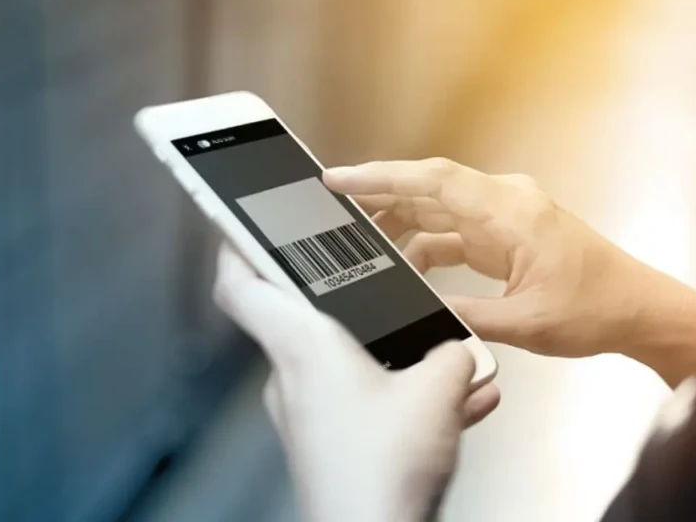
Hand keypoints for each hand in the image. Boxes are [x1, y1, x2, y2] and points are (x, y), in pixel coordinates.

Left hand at [213, 243, 499, 521]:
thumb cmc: (381, 473)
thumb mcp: (436, 391)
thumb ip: (452, 354)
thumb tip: (460, 351)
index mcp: (303, 346)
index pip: (240, 283)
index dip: (235, 243)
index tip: (243, 221)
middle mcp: (295, 377)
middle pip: (305, 317)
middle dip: (348, 297)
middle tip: (377, 276)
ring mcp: (310, 414)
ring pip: (346, 363)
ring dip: (389, 354)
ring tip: (439, 357)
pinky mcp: (331, 444)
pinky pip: (366, 402)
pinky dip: (401, 396)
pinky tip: (454, 405)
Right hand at [324, 158, 695, 385]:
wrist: (639, 310)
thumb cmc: (598, 308)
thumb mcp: (525, 323)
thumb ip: (465, 316)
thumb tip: (419, 311)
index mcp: (513, 212)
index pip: (434, 181)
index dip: (381, 177)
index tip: (338, 179)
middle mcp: (507, 203)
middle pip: (429, 188)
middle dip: (380, 198)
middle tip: (333, 212)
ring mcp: (507, 217)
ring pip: (438, 209)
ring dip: (401, 224)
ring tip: (361, 243)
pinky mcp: (507, 236)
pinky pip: (454, 231)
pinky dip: (426, 244)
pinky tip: (404, 267)